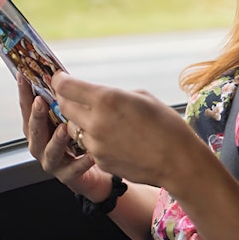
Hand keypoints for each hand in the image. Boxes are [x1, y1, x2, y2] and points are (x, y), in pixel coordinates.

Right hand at [18, 73, 110, 200]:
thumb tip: (61, 74)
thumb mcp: (69, 117)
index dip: (23, 93)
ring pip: (50, 151)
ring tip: (64, 129)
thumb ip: (62, 101)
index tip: (23, 76)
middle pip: (33, 130)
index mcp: (37, 129)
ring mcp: (51, 162)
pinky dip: (82, 161)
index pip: (26, 108)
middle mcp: (40, 145)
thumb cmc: (77, 140)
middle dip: (36, 115)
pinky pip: (74, 169)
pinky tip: (91, 154)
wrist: (91, 173)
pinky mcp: (67, 176)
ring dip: (56, 139)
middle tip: (41, 101)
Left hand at [50, 71, 207, 189]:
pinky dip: (94, 139)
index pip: (66, 86)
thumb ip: (113, 94)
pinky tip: (114, 138)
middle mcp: (95, 122)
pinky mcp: (99, 161)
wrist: (178, 161)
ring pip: (73, 128)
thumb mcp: (141, 97)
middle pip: (63, 106)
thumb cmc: (166, 124)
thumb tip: (97, 96)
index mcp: (106, 99)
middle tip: (72, 95)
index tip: (60, 78)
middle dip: (66, 99)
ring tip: (98, 118)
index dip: (60, 80)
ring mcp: (95, 145)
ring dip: (79, 120)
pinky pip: (88, 145)